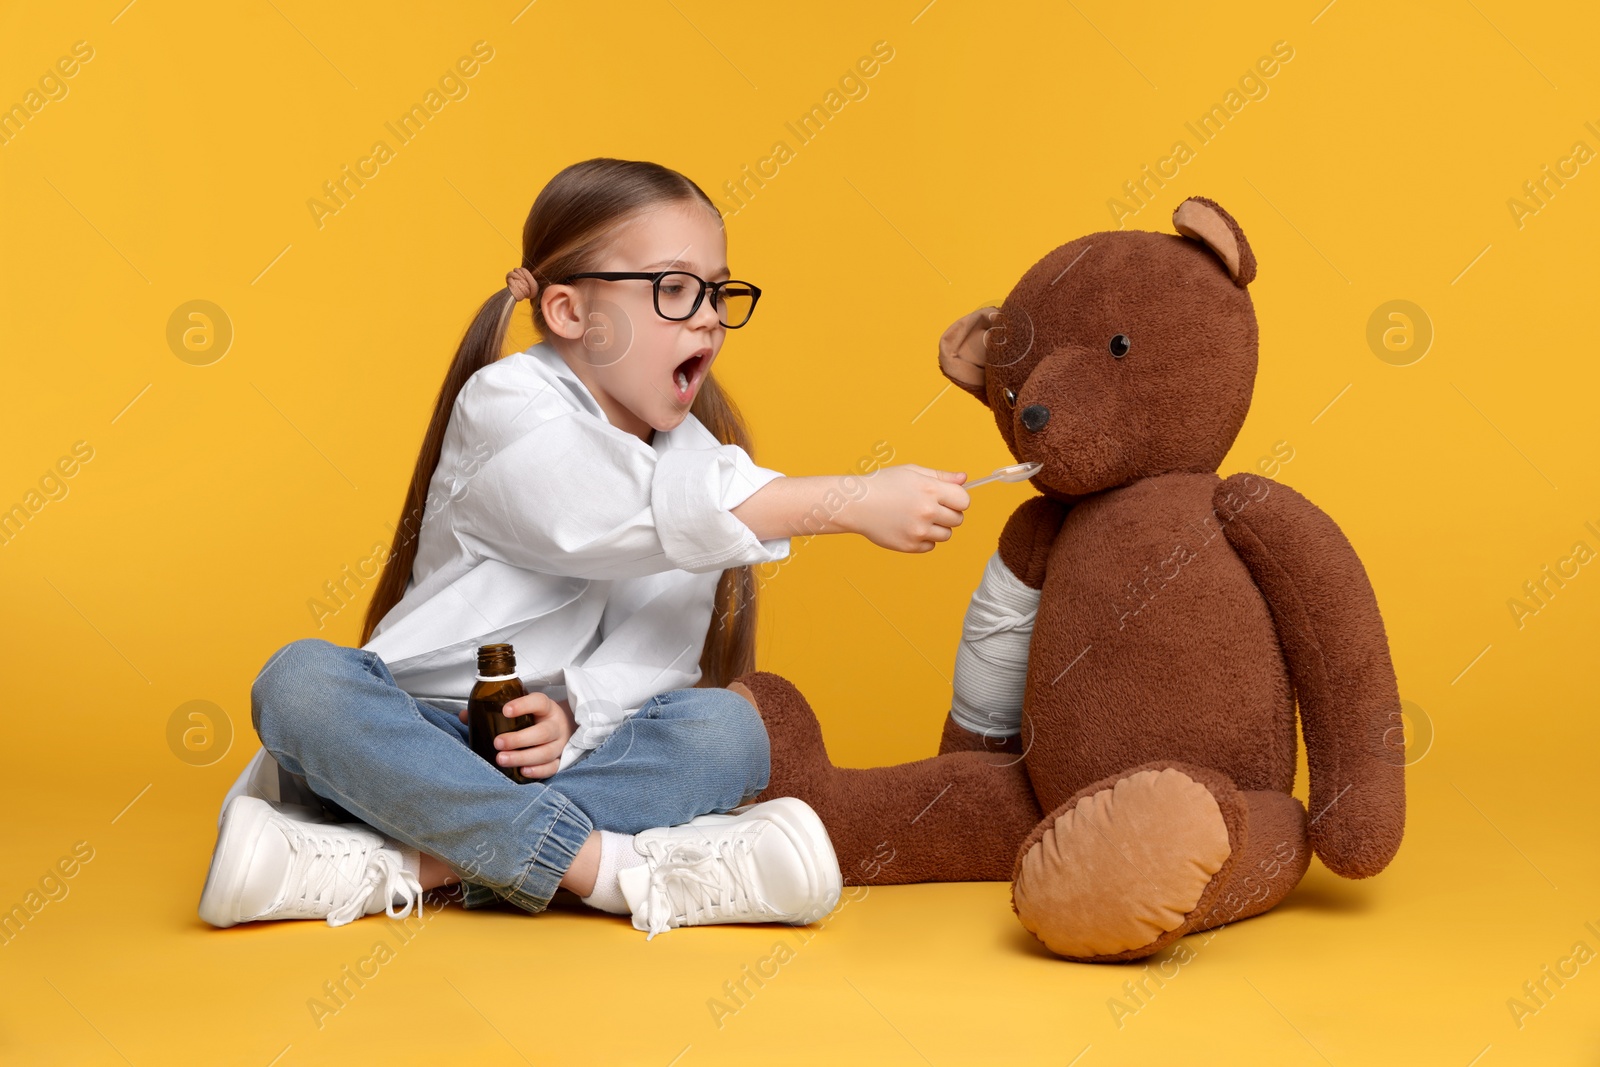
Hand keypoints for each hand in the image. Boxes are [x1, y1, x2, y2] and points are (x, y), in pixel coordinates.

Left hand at [457, 693, 575, 779]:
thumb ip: (494, 711)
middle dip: (519, 739)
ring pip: (546, 753)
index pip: (539, 702)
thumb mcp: (522, 709)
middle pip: (543, 732)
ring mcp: (559, 744)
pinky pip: (552, 768)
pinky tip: (522, 772)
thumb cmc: (535, 718)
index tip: (505, 710)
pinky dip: (538, 771)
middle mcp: (556, 726)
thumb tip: (465, 716)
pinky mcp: (560, 759)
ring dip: (523, 757)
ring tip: (501, 759)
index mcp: (546, 708)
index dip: (523, 705)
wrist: (563, 728)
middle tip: (497, 742)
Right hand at [841, 464, 969, 551]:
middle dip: (948, 514)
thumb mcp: (912, 472)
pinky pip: (930, 546)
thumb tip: (964, 479)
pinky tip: (909, 527)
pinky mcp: (909, 546)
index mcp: (930, 490)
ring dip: (937, 528)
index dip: (957, 500)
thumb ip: (941, 476)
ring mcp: (918, 530)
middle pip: (958, 520)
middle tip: (930, 509)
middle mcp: (927, 511)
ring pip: (946, 535)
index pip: (964, 501)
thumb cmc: (882, 484)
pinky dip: (924, 539)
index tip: (947, 499)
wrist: (856, 504)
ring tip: (918, 518)